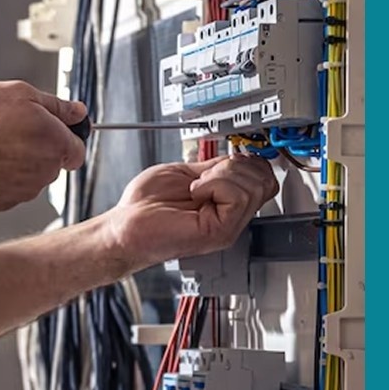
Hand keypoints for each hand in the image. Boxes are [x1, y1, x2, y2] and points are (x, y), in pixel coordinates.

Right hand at [0, 81, 87, 210]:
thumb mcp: (20, 94)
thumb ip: (56, 104)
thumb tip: (78, 111)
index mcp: (57, 143)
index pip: (79, 149)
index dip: (66, 136)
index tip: (50, 128)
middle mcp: (47, 171)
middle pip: (54, 160)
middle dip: (41, 146)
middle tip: (14, 129)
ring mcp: (27, 190)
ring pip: (33, 174)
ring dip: (21, 160)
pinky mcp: (7, 201)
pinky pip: (12, 186)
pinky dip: (4, 175)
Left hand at [104, 153, 277, 272]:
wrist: (124, 227)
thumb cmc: (144, 206)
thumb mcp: (187, 174)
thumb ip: (215, 168)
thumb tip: (237, 156)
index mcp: (225, 203)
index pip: (264, 178)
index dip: (248, 160)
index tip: (223, 160)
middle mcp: (230, 217)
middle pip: (264, 180)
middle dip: (235, 164)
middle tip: (205, 175)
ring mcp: (227, 227)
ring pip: (253, 186)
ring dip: (221, 175)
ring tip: (197, 186)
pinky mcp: (219, 232)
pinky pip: (237, 197)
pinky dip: (215, 185)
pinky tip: (195, 193)